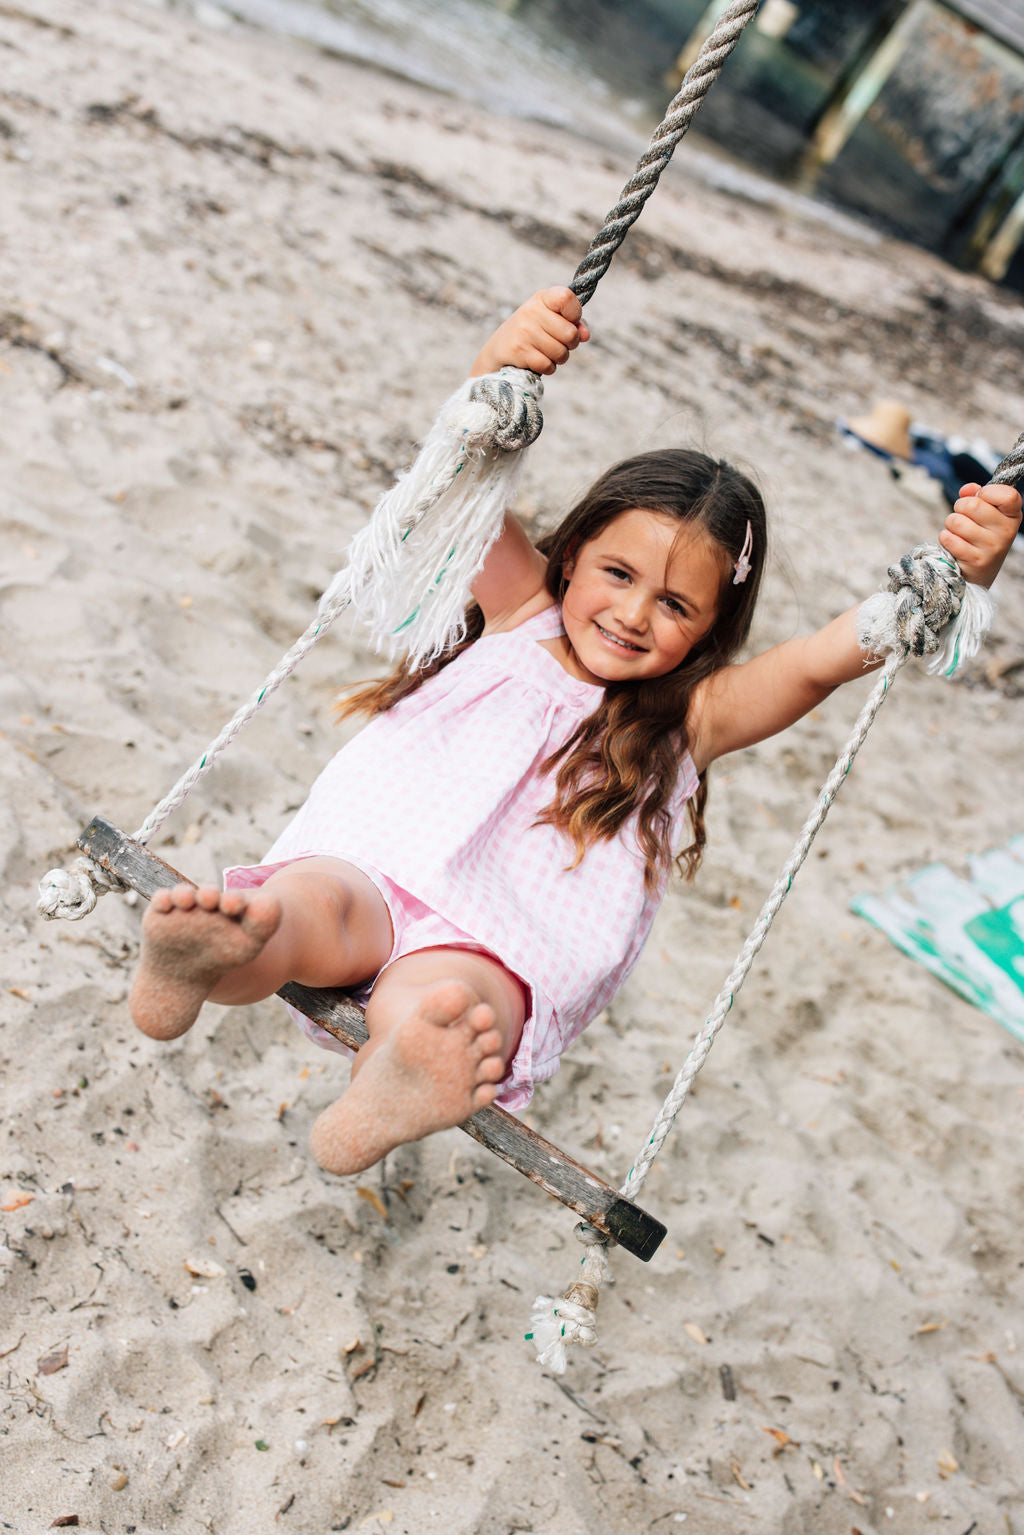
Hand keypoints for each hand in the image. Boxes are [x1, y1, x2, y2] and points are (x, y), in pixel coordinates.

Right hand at [470, 287, 589, 377]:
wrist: (498, 351)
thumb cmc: (531, 334)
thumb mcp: (551, 321)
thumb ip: (573, 324)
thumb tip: (586, 335)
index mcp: (542, 299)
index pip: (567, 298)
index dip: (575, 314)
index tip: (569, 321)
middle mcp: (531, 311)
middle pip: (570, 334)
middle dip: (569, 345)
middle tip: (556, 343)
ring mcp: (524, 331)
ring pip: (561, 353)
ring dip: (558, 358)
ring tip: (545, 352)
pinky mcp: (519, 351)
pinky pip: (548, 365)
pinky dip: (547, 368)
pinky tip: (536, 361)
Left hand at [938, 480, 1020, 586]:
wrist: (981, 572)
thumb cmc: (982, 536)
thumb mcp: (986, 514)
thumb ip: (977, 495)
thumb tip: (967, 490)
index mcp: (1012, 516)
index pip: (1007, 495)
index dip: (987, 492)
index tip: (981, 497)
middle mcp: (1007, 532)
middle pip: (973, 504)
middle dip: (960, 507)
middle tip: (964, 517)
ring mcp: (992, 548)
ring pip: (956, 521)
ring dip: (951, 524)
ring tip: (959, 532)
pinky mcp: (976, 561)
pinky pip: (949, 538)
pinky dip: (946, 538)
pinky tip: (954, 543)